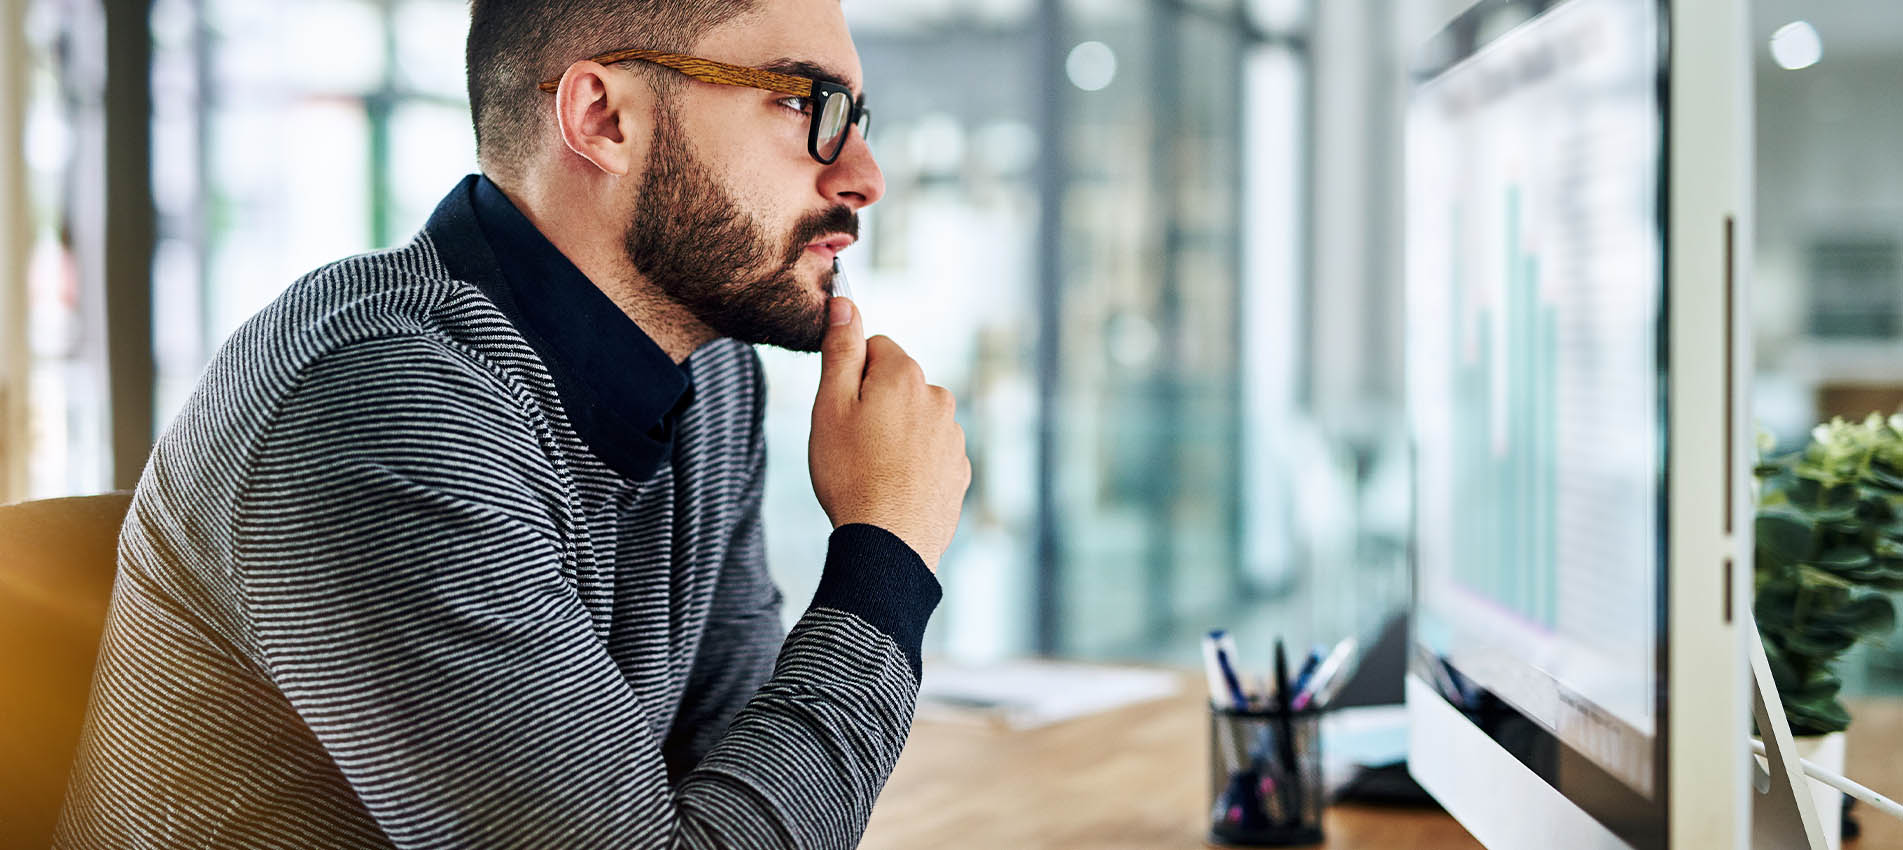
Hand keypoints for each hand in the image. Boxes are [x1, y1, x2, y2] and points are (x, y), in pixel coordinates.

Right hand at [809, 298, 969, 571]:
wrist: (888, 545)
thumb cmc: (850, 474)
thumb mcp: (830, 406)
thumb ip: (840, 350)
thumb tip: (845, 304)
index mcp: (906, 375)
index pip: (876, 347)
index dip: (851, 374)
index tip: (840, 407)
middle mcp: (939, 398)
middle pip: (898, 384)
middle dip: (876, 404)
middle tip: (851, 443)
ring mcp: (954, 437)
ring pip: (915, 420)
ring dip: (895, 435)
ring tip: (872, 471)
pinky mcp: (959, 472)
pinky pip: (930, 454)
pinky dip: (913, 465)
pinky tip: (892, 489)